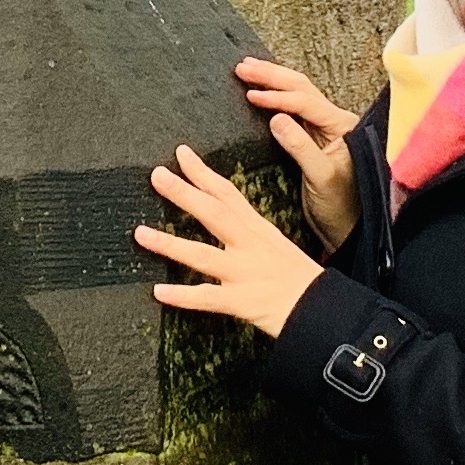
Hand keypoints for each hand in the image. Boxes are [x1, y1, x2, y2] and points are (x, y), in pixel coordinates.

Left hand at [136, 145, 326, 338]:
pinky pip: (208, 298)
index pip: (227, 193)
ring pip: (202, 255)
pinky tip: (159, 292)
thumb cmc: (303, 280)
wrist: (325, 309)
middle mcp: (249, 246)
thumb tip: (229, 223)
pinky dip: (183, 296)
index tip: (181, 154)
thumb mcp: (279, 246)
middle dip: (184, 193)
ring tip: (140, 234)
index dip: (203, 172)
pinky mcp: (243, 301)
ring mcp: (244, 273)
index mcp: (258, 230)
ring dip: (169, 244)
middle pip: (213, 213)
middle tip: (156, 175)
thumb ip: (253, 235)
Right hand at [234, 57, 361, 250]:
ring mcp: (324, 126)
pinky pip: (293, 106)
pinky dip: (275, 93)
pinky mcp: (312, 136)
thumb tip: (276, 118)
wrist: (345, 227)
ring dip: (273, 79)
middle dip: (272, 75)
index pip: (305, 102)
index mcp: (341, 126)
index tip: (251, 95)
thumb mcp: (320, 178)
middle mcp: (335, 120)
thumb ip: (301, 147)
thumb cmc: (339, 206)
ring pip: (297, 92)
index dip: (277, 96)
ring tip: (247, 68)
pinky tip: (260, 88)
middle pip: (301, 87)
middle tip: (243, 67)